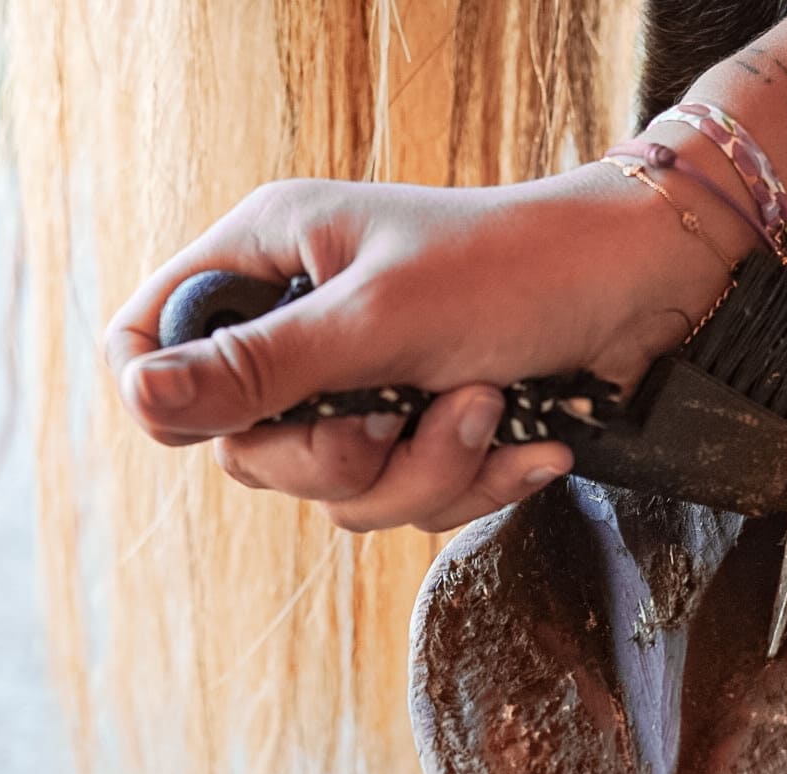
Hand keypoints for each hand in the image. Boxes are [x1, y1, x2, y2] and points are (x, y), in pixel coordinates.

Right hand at [103, 167, 735, 531]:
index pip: (150, 337)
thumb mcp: (378, 321)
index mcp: (269, 258)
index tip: (232, 426)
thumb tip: (139, 400)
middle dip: (339, 456)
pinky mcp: (422, 430)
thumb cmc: (517, 270)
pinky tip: (530, 442)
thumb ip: (259, 368)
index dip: (168, 399)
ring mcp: (362, 383)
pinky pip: (408, 502)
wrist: (648, 293)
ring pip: (336, 493)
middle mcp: (303, 323)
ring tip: (490, 405)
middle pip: (248, 448)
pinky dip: (472, 482)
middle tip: (399, 411)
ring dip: (425, 471)